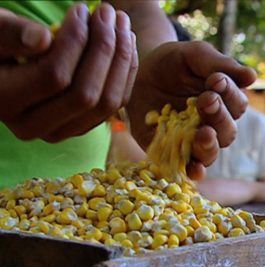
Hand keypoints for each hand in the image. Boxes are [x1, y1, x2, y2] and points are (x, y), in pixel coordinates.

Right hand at [0, 3, 137, 141]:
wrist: (10, 74)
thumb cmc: (1, 48)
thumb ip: (9, 34)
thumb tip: (43, 39)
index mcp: (7, 103)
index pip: (54, 76)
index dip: (75, 40)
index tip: (81, 9)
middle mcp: (36, 126)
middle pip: (85, 96)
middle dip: (104, 49)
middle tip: (108, 13)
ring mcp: (63, 131)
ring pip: (106, 105)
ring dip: (121, 62)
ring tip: (122, 24)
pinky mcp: (82, 126)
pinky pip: (114, 107)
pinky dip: (125, 75)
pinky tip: (127, 46)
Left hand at [127, 41, 256, 179]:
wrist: (141, 70)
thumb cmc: (171, 62)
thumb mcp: (193, 55)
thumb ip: (217, 64)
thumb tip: (251, 77)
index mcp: (220, 102)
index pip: (236, 106)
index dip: (230, 95)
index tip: (215, 81)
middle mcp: (208, 124)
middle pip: (226, 132)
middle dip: (219, 118)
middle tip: (206, 100)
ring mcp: (188, 139)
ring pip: (209, 152)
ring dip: (209, 146)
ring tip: (203, 133)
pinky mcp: (167, 148)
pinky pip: (182, 163)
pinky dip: (191, 169)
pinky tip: (194, 170)